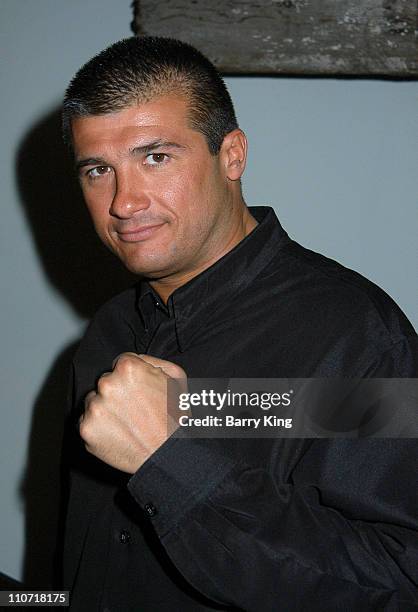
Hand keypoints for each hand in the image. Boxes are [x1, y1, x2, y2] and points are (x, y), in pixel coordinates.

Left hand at [79, 353, 186, 472]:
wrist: (167, 455)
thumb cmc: (174, 417)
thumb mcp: (176, 378)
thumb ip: (153, 361)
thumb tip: (136, 360)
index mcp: (128, 368)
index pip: (119, 363)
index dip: (130, 377)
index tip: (138, 391)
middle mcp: (107, 384)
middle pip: (105, 382)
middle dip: (117, 392)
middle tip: (134, 410)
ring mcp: (95, 407)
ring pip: (94, 401)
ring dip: (105, 408)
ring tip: (126, 423)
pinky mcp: (86, 429)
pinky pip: (87, 422)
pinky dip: (99, 427)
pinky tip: (117, 433)